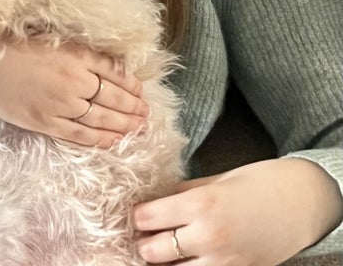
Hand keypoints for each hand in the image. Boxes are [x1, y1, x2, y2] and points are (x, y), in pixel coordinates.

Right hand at [0, 37, 147, 147]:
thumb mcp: (56, 39)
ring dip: (123, 124)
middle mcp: (74, 81)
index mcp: (77, 56)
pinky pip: (79, 134)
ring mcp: (61, 105)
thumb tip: (114, 66)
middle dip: (133, 107)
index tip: (142, 92)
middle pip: (112, 98)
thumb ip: (85, 52)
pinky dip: (99, 138)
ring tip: (138, 128)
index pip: (114, 73)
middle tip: (146, 114)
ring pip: (100, 118)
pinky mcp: (47, 122)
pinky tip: (113, 141)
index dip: (131, 85)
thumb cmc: (18, 46)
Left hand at [133, 158, 342, 263]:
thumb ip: (181, 192)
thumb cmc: (258, 182)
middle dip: (144, 242)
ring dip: (163, 263)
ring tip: (162, 250)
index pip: (147, 218)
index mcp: (200, 204)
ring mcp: (222, 262)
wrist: (300, 202)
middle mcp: (207, 236)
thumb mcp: (214, 180)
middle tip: (145, 234)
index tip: (136, 213)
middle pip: (152, 251)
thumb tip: (152, 200)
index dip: (137, 216)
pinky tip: (185, 260)